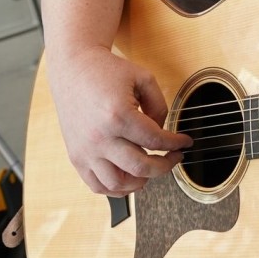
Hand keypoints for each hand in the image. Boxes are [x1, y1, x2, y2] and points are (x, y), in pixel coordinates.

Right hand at [46, 44, 191, 195]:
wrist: (73, 68)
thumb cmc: (107, 71)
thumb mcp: (143, 78)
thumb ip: (159, 107)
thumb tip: (162, 133)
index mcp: (118, 116)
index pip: (156, 141)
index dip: (176, 144)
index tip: (185, 143)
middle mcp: (100, 137)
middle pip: (140, 167)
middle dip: (165, 166)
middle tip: (173, 158)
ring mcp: (86, 150)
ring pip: (118, 183)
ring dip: (141, 181)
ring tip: (151, 170)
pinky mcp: (76, 156)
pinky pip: (97, 185)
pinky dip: (116, 189)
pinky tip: (130, 178)